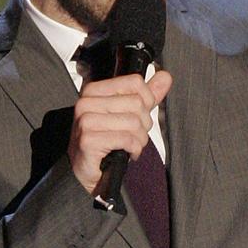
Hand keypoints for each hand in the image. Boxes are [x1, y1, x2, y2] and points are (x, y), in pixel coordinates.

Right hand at [68, 70, 172, 193]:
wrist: (83, 171)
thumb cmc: (104, 144)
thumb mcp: (127, 115)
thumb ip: (146, 96)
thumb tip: (164, 77)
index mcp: (94, 91)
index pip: (134, 82)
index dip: (146, 101)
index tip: (140, 116)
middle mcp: (86, 102)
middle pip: (137, 104)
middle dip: (143, 125)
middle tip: (134, 136)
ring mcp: (86, 121)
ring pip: (134, 123)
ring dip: (139, 140)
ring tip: (131, 145)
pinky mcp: (89, 140)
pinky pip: (126, 139)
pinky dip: (133, 149)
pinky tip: (127, 152)